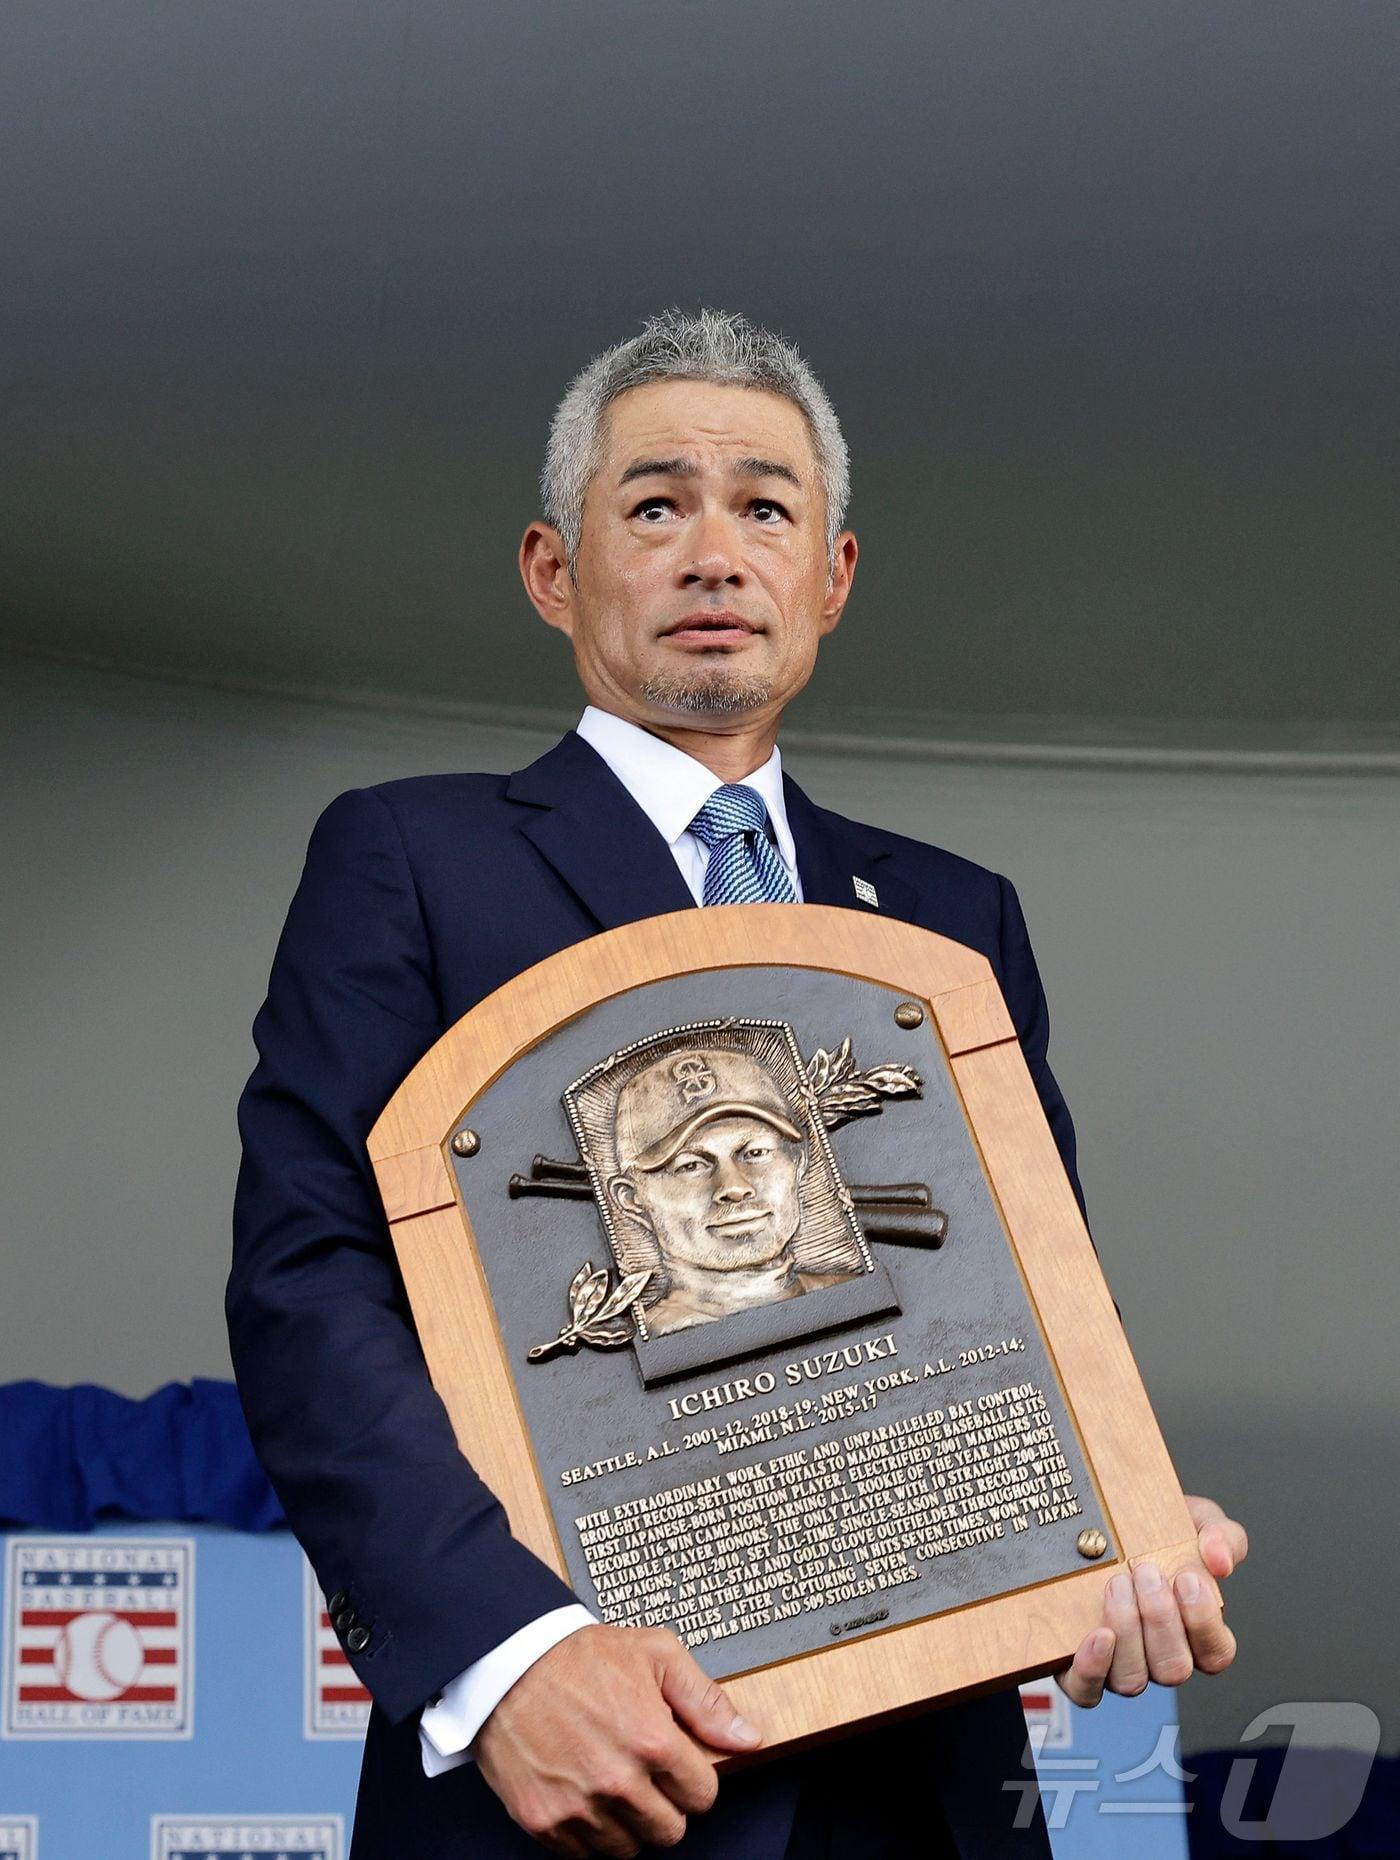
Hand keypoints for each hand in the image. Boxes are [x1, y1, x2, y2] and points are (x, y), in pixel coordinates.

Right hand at [474, 1622, 762, 1856]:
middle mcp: (618, 1781)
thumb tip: (749, 1738)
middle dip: (665, 1804)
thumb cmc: (581, 1654)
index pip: (703, 1796)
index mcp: (652, 1741)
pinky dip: (586, 1830)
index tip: (676, 1764)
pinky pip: (582, 1854)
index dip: (693, 1778)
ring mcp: (579, 1806)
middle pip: (670, 1831)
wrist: (507, 1661)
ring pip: (628, 1848)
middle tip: (644, 1773)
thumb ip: (706, 1701)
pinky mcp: (543, 1819)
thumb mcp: (656, 1654)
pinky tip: (582, 1791)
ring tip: (610, 1779)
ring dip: (626, 1821)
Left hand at [1055, 1494, 1247, 1707]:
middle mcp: (1159, 1657)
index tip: (1187, 1578)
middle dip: (1160, 1619)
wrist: (1101, 1521)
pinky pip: (1088, 1691)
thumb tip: (1221, 1561)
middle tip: (1145, 1570)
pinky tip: (1097, 1633)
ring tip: (1117, 1585)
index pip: (1216, 1653)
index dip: (1204, 1623)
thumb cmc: (1157, 1529)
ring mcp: (1120, 1665)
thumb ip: (1223, 1537)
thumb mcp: (1198, 1521)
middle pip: (1174, 1668)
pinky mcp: (1081, 1667)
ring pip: (1133, 1680)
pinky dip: (1093, 1668)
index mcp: (1194, 1633)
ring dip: (1128, 1632)